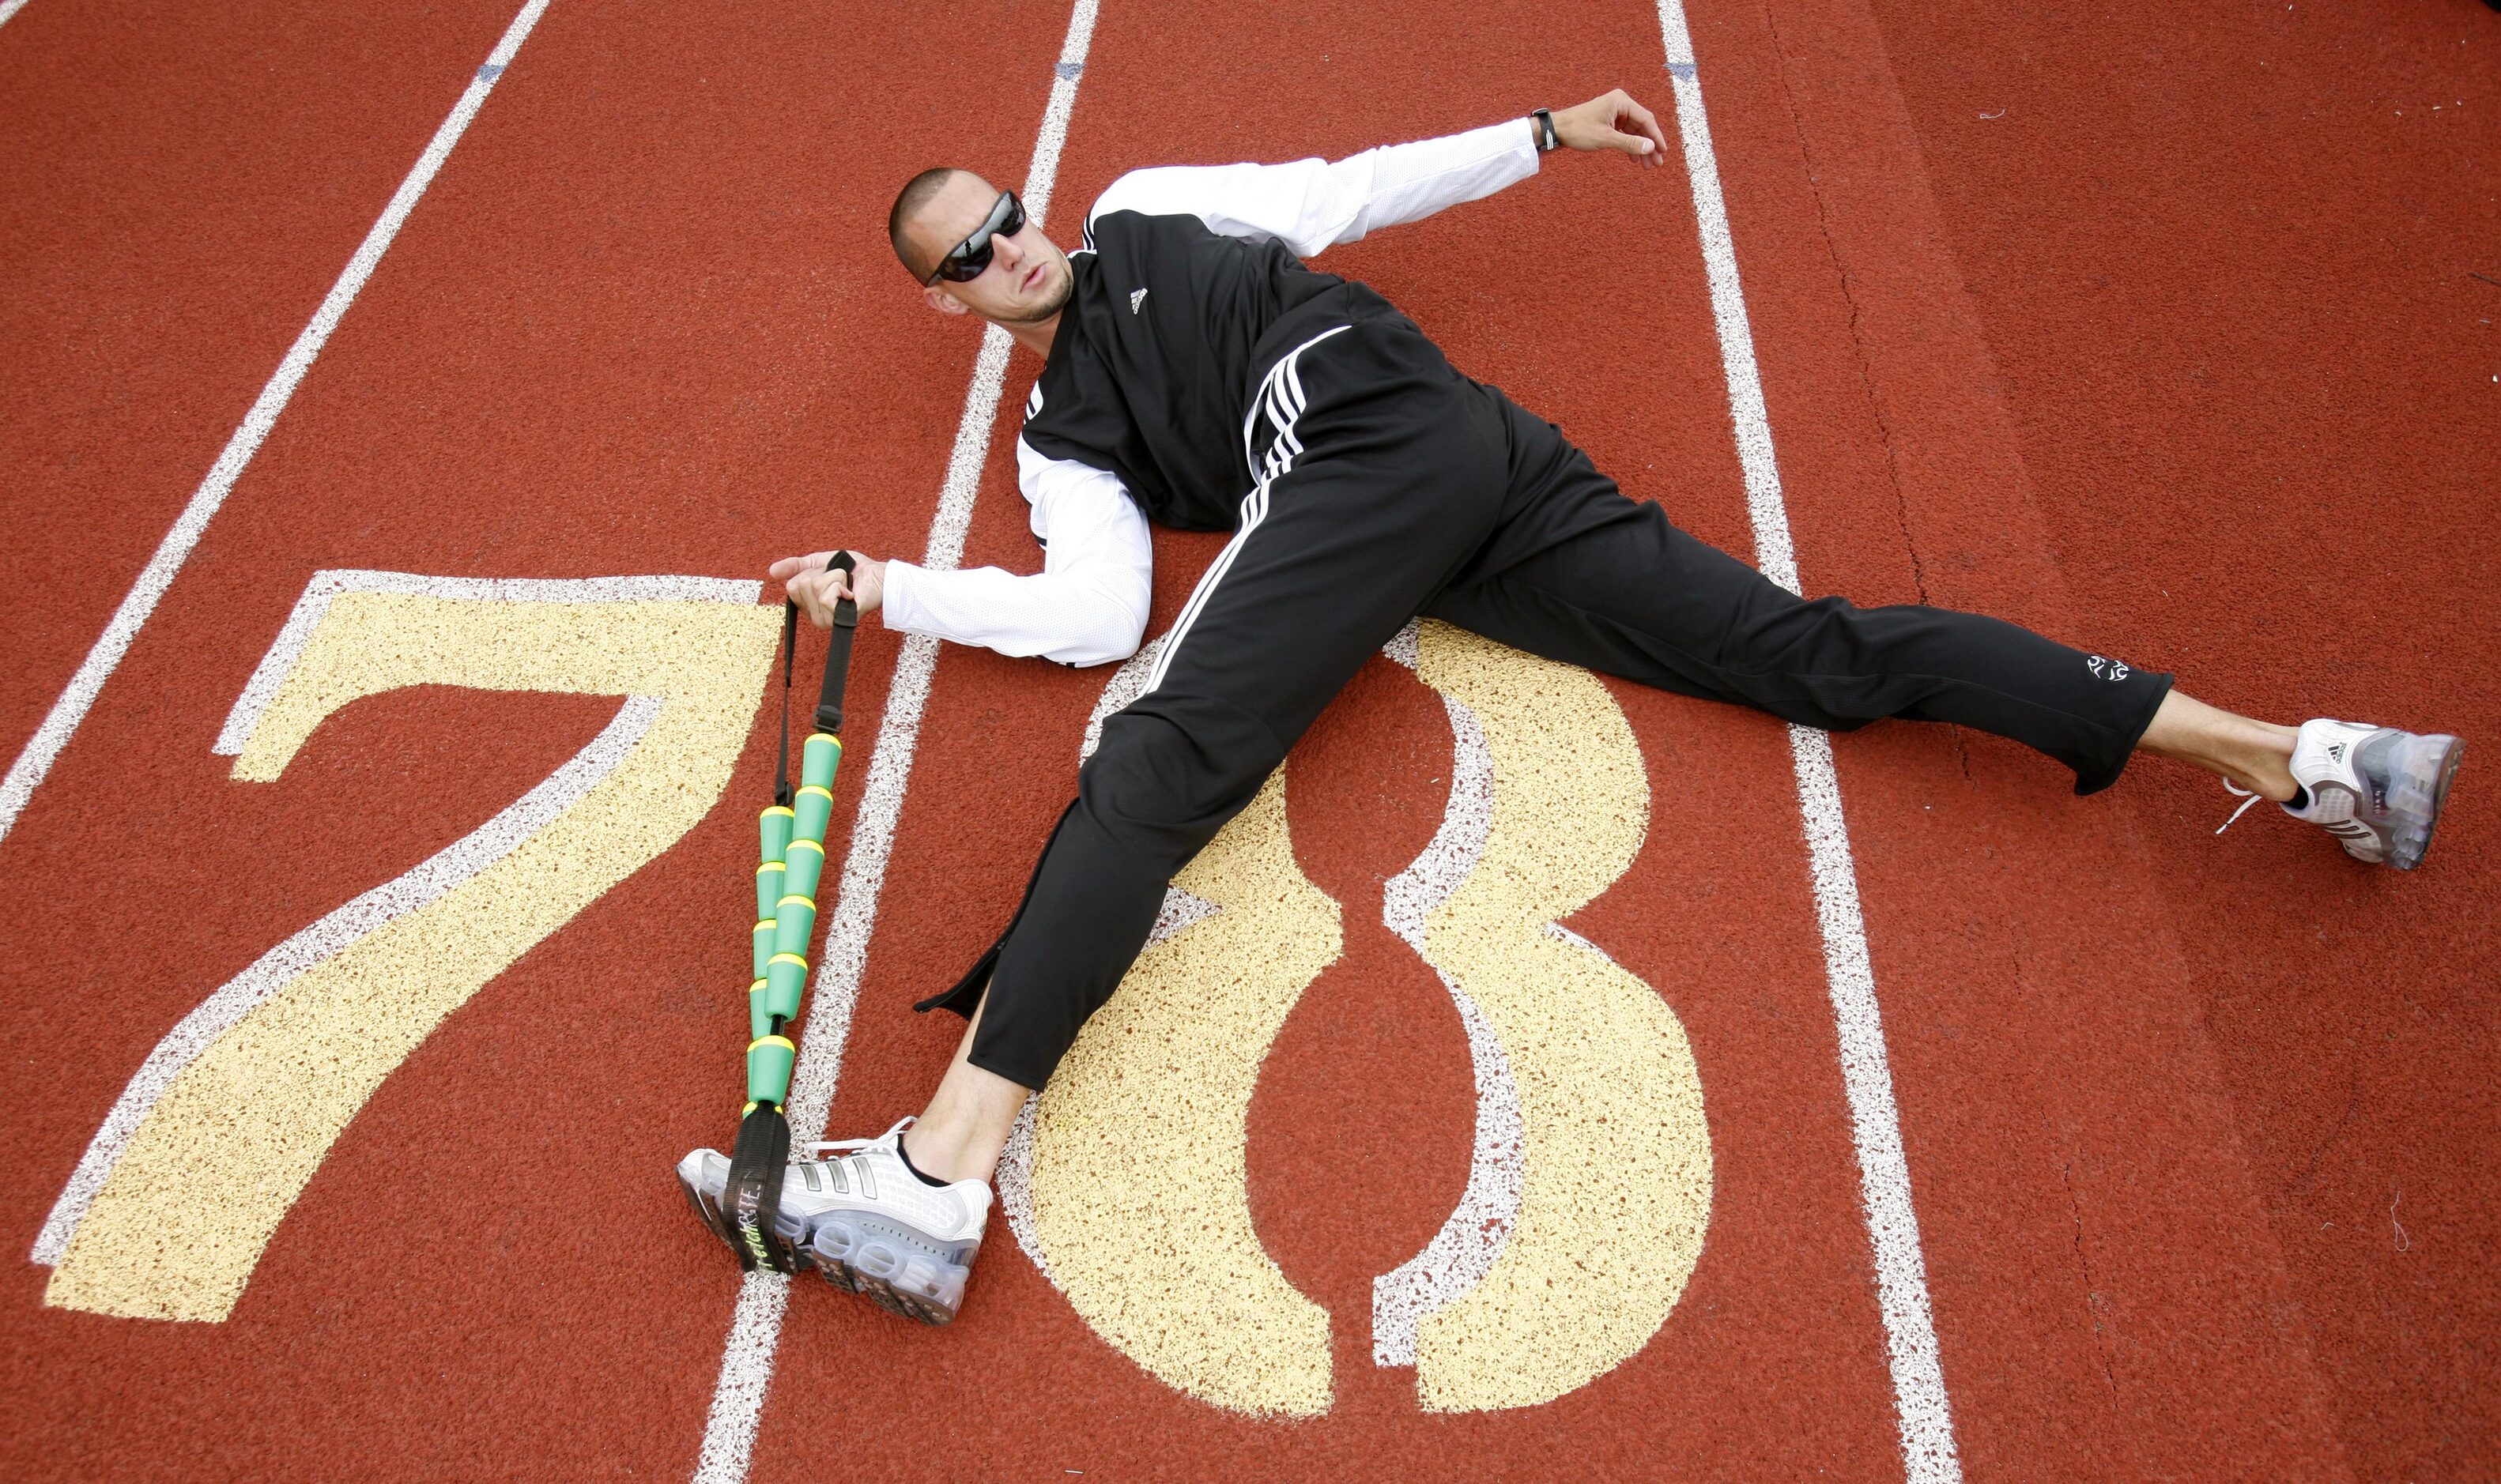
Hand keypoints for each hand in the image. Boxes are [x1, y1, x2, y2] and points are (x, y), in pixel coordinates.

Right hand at [769, 550, 885, 625]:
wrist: (878, 574)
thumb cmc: (852, 569)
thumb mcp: (818, 561)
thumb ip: (795, 566)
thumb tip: (771, 571)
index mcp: (807, 604)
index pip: (792, 586)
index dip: (810, 573)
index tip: (826, 574)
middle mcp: (814, 616)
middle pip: (801, 585)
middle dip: (823, 574)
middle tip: (839, 578)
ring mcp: (826, 620)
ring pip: (815, 588)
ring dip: (835, 577)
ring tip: (846, 584)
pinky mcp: (839, 620)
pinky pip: (826, 597)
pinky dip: (840, 586)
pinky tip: (849, 593)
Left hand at [1551, 88, 1669, 169]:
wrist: (1556, 130)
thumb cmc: (1578, 130)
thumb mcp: (1606, 138)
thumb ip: (1630, 143)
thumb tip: (1651, 148)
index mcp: (1621, 101)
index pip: (1646, 119)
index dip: (1656, 137)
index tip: (1663, 152)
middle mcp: (1620, 104)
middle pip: (1642, 126)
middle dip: (1649, 145)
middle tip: (1657, 163)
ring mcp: (1615, 112)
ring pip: (1634, 131)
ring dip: (1640, 147)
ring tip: (1647, 165)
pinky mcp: (1609, 121)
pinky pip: (1625, 133)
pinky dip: (1629, 145)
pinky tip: (1633, 158)